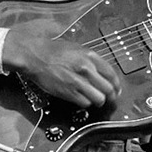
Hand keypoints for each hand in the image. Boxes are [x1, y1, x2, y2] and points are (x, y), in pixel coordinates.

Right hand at [2, 19, 119, 108]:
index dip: (117, 85)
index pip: (112, 74)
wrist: (34, 55)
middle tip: (108, 98)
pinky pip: (85, 103)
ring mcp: (77, 81)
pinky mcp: (68, 92)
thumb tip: (103, 72)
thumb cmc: (53, 50)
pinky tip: (82, 98)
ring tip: (94, 99)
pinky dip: (85, 103)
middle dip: (110, 95)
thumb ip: (92, 60)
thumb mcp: (77, 48)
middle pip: (108, 89)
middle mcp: (86, 69)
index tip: (116, 89)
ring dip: (98, 101)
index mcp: (90, 56)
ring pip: (98, 99)